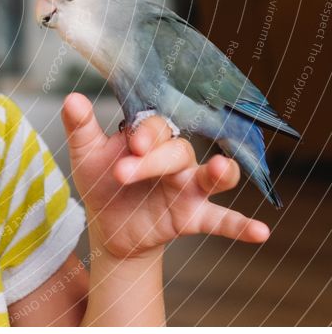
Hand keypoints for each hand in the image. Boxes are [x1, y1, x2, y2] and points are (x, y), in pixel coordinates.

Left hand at [61, 93, 270, 259]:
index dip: (146, 134)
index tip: (132, 145)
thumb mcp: (86, 154)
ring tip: (221, 169)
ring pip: (210, 176)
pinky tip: (261, 234)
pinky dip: (241, 226)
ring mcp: (187, 187)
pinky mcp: (193, 216)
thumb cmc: (100, 180)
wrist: (106, 224)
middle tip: (123, 173)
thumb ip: (80, 127)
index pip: (155, 127)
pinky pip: (221, 220)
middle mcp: (174, 158)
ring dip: (218, 172)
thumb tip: (71, 98)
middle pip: (177, 151)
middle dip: (154, 161)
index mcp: (150, 137)